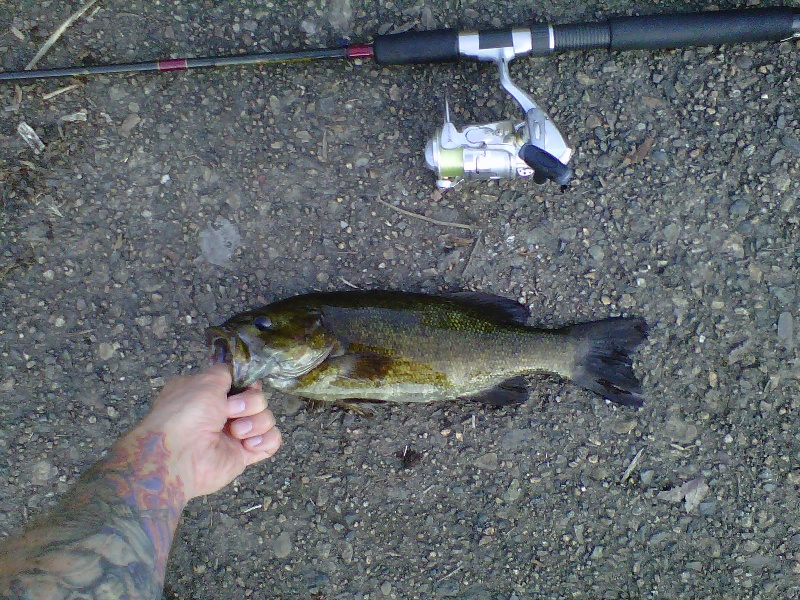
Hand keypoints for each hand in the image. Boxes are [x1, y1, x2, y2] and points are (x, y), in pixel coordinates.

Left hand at [134, 363, 281, 499]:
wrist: (180, 456)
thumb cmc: (187, 414)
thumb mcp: (204, 380)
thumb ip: (226, 371)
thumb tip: (238, 371)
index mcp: (210, 395)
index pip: (243, 383)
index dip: (248, 384)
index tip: (243, 387)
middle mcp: (222, 413)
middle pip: (258, 399)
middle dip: (249, 403)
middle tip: (230, 412)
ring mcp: (235, 435)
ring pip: (266, 418)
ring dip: (255, 423)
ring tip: (236, 432)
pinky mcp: (245, 454)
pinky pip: (271, 441)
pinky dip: (264, 440)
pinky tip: (248, 445)